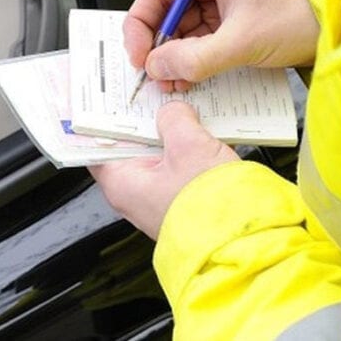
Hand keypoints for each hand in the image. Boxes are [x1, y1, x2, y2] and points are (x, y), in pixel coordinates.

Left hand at [88, 101, 238, 239]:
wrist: (243, 243)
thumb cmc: (210, 208)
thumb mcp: (189, 146)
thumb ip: (174, 119)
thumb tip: (172, 111)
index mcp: (121, 182)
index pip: (97, 144)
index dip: (104, 117)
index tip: (111, 98)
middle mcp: (135, 195)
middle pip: (131, 145)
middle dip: (145, 120)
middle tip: (157, 96)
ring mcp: (159, 199)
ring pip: (159, 155)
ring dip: (172, 134)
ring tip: (187, 112)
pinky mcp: (183, 201)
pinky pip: (180, 168)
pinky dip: (189, 150)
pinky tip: (206, 134)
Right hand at [124, 0, 317, 91]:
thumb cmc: (303, 11)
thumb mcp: (244, 39)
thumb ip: (196, 57)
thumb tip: (158, 68)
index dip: (142, 24)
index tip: (140, 54)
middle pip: (168, 13)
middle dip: (160, 47)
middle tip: (157, 76)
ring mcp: (224, 0)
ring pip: (184, 31)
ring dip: (176, 58)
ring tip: (175, 83)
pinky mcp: (235, 21)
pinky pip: (203, 41)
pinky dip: (194, 61)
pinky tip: (190, 79)